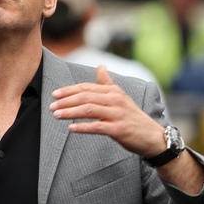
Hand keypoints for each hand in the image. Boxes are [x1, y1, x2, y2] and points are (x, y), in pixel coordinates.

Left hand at [50, 65, 164, 157]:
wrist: (152, 136)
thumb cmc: (133, 117)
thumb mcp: (121, 97)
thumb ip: (108, 83)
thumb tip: (100, 66)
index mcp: (113, 91)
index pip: (87, 88)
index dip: (69, 90)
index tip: (55, 94)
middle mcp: (115, 100)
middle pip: (86, 97)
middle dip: (66, 101)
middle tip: (52, 106)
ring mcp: (117, 114)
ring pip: (89, 110)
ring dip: (70, 112)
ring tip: (56, 115)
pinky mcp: (118, 129)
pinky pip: (97, 127)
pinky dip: (83, 127)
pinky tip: (71, 128)